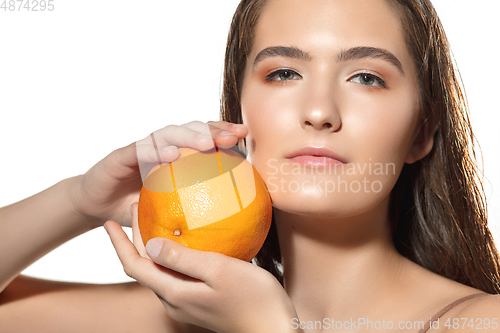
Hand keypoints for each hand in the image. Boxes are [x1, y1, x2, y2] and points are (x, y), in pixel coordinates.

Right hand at [69, 121, 247, 226]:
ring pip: (168, 133)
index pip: (203, 138)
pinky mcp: (121, 155)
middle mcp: (160, 146)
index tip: (245, 137)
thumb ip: (193, 212)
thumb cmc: (138, 210)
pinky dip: (156, 151)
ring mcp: (142, 148)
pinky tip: (172, 155)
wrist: (96, 208)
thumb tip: (231, 224)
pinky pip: (140, 149)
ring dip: (189, 136)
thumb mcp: (169, 212)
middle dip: (214, 130)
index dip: (223, 133)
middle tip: (234, 137)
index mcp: (175, 155)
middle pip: (191, 129)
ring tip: (207, 144)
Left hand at [104, 204, 299, 332]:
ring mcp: (187, 303)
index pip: (135, 266)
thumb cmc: (253, 298)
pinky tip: (184, 242)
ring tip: (155, 220)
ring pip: (160, 271)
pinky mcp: (199, 301)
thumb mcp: (218, 270)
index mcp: (175, 292)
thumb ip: (183, 258)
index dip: (119, 244)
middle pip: (145, 268)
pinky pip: (176, 275)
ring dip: (152, 246)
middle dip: (135, 239)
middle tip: (138, 208)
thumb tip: (150, 244)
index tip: (108, 222)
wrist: (273, 329)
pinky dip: (171, 255)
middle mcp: (174, 300)